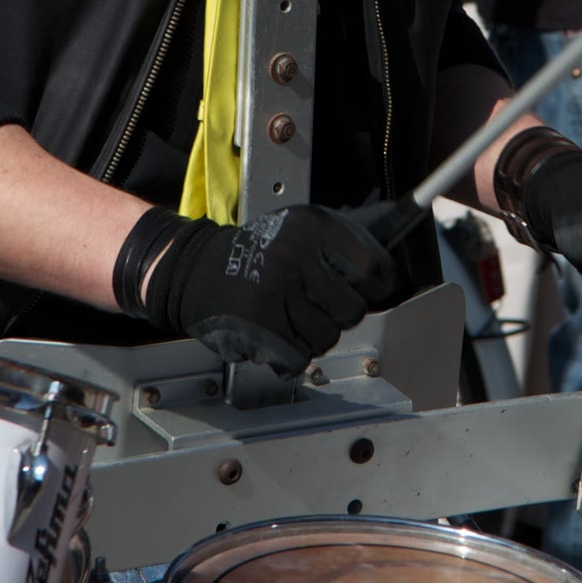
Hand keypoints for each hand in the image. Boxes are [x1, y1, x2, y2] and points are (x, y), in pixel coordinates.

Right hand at [140, 204, 397, 374]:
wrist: (193, 270)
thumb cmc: (258, 254)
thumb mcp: (301, 232)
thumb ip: (343, 250)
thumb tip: (388, 277)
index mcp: (315, 225)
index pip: (374, 268)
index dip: (374, 287)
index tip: (363, 290)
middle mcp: (296, 252)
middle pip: (352, 310)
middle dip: (336, 316)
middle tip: (312, 305)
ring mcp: (276, 288)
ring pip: (326, 337)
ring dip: (311, 338)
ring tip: (287, 318)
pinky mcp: (258, 322)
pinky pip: (298, 357)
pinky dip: (289, 357)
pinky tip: (274, 336)